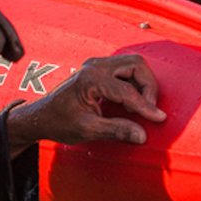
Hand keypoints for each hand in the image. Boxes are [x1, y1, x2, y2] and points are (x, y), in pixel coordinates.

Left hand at [7, 54, 165, 149]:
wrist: (42, 117)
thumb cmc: (59, 122)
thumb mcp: (88, 130)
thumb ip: (116, 130)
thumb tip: (142, 135)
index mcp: (91, 79)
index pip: (128, 90)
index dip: (146, 106)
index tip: (159, 118)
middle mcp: (95, 66)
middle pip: (136, 65)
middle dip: (148, 86)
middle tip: (150, 109)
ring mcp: (97, 65)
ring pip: (133, 65)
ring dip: (142, 84)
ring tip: (140, 107)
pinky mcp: (99, 70)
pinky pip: (126, 70)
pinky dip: (134, 83)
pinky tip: (130, 102)